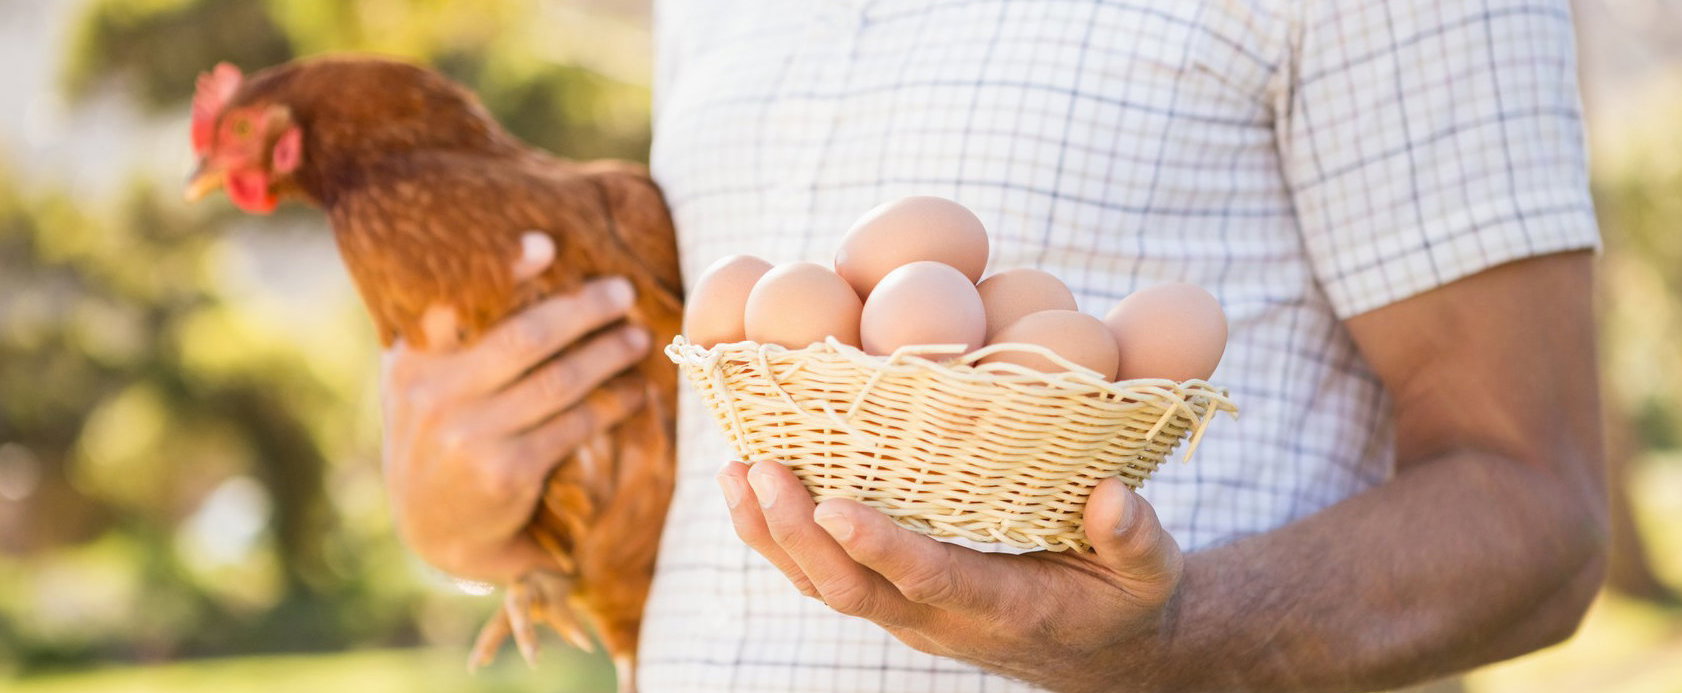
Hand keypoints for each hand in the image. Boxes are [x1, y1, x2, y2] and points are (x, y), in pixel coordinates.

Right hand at [381, 277, 649, 583]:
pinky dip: (611, 406)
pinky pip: (573, 427)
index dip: (502, 271)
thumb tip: (528, 251)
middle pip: (526, 338)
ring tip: (638, 339)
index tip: (546, 246)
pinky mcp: (504, 473)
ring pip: (558, 382)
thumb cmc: (441, 432)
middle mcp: (433, 396)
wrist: (435, 527)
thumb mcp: (423, 380)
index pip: (455, 305)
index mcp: (412, 361)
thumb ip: (451, 329)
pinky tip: (634, 393)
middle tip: (623, 292)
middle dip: (583, 310)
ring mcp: (468, 436)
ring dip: (608, 355)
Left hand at [716, 460, 1184, 692]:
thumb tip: (1109, 496)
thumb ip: (1134, 538)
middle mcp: (940, 619)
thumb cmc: (1128, 601)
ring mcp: (908, 614)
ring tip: (734, 472)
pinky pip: (823, 575)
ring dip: (772, 536)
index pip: (931, 579)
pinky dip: (779, 536)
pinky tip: (749, 487)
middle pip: (850, 590)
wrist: (1102, 654)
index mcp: (1003, 606)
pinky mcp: (892, 599)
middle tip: (761, 470)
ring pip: (822, 587)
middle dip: (799, 534)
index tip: (835, 509)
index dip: (882, 549)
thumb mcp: (1151, 575)